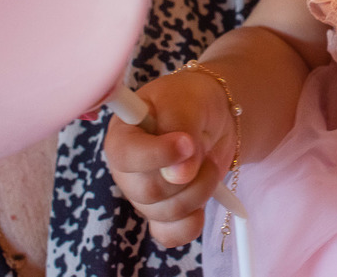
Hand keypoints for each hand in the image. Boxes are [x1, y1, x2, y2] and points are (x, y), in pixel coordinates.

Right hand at [103, 72, 236, 246]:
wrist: (213, 117)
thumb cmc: (192, 101)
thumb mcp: (187, 102)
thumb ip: (181, 129)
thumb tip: (179, 174)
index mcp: (123, 134)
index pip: (124, 155)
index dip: (156, 155)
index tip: (188, 144)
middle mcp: (126, 169)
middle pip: (147, 191)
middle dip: (186, 174)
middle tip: (203, 147)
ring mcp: (141, 195)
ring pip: (165, 213)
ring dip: (199, 190)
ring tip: (208, 163)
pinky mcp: (160, 214)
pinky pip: (170, 235)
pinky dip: (192, 222)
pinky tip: (202, 198)